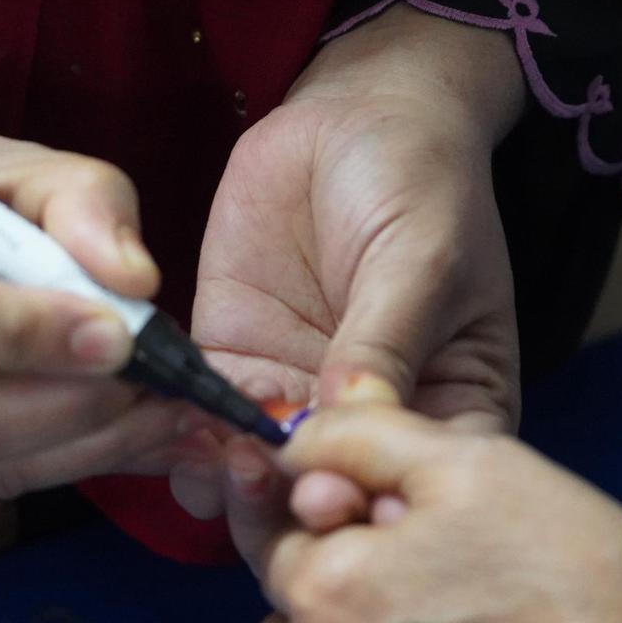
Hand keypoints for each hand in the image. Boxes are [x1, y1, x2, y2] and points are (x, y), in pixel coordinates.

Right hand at [0, 115, 194, 497]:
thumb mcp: (21, 164)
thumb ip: (82, 202)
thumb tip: (135, 280)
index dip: (18, 335)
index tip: (117, 332)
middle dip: (71, 402)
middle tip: (160, 379)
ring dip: (90, 440)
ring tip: (170, 408)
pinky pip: (1, 477)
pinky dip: (85, 458)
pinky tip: (147, 431)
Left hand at [175, 7, 523, 516]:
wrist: (360, 114)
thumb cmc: (423, 185)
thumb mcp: (421, 262)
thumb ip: (384, 343)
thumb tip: (348, 420)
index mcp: (442, 414)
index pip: (407, 491)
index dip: (371, 506)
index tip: (333, 497)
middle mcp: (366, 424)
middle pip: (325, 502)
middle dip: (291, 509)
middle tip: (265, 480)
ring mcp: (293, 397)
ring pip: (257, 478)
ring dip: (235, 485)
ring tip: (223, 454)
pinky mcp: (231, 362)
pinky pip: (200, 419)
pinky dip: (184, 433)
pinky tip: (179, 419)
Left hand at [232, 406, 621, 622]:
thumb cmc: (568, 574)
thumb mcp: (469, 465)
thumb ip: (362, 436)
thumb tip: (296, 437)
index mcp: (321, 595)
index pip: (269, 535)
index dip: (315, 506)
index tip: (355, 498)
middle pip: (291, 615)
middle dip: (335, 583)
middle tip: (426, 564)